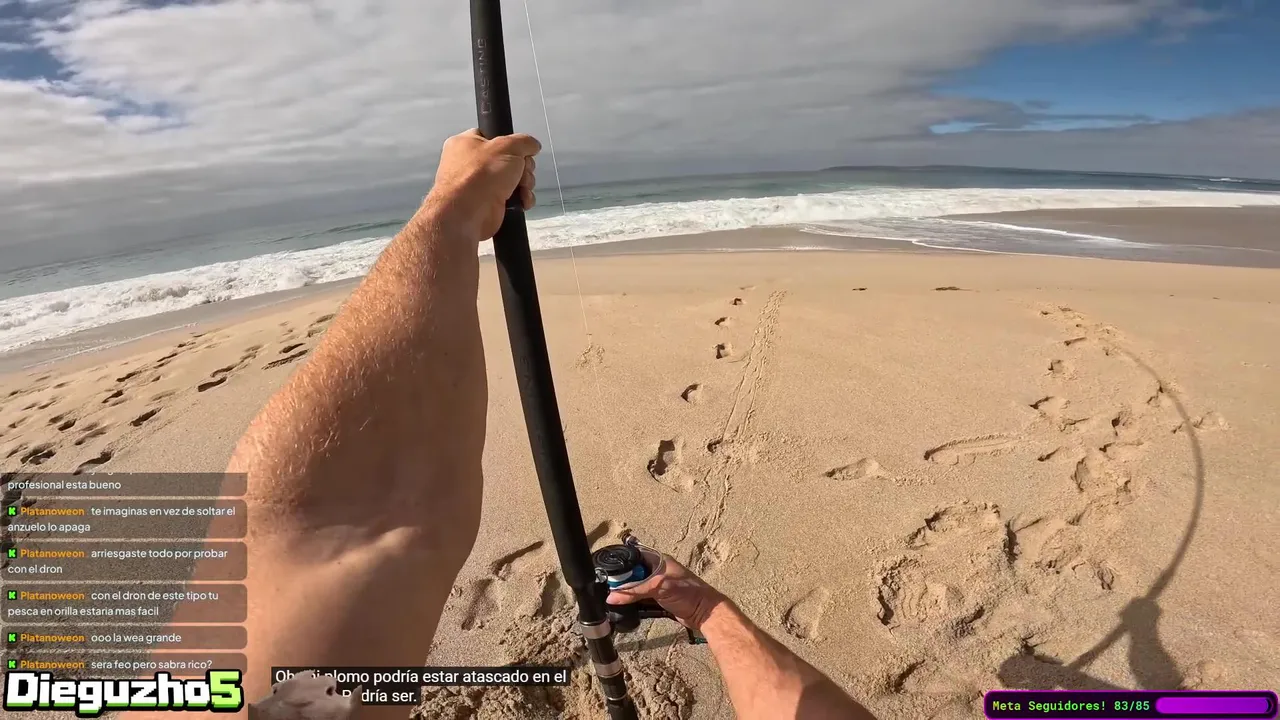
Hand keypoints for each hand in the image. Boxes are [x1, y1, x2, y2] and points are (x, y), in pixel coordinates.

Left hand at [424, 128, 539, 240]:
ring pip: (512, 179)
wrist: (467, 214)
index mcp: (466, 143)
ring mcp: (479, 186)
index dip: (511, 143)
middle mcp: (470, 164)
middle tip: (522, 171)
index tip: (521, 150)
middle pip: (508, 159)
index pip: (493, 137)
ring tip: (522, 188)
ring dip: (524, 183)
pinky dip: (520, 199)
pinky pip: (511, 197)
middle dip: (523, 167)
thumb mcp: (508, 146)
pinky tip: (522, 201)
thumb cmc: (480, 175)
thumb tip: (532, 145)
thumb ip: (524, 141)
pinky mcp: (488, 205)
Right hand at [606, 550, 728, 630]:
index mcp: (658, 560)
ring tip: (613, 600)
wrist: (705, 613)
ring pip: (635, 588)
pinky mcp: (658, 600)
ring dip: (627, 594)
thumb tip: (612, 596)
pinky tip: (624, 607)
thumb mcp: (658, 587)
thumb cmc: (688, 594)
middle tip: (607, 589)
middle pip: (632, 574)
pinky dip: (634, 604)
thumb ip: (634, 591)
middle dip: (621, 581)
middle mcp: (656, 571)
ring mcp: (657, 586)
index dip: (620, 563)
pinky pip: (641, 600)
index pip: (633, 556)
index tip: (606, 572)